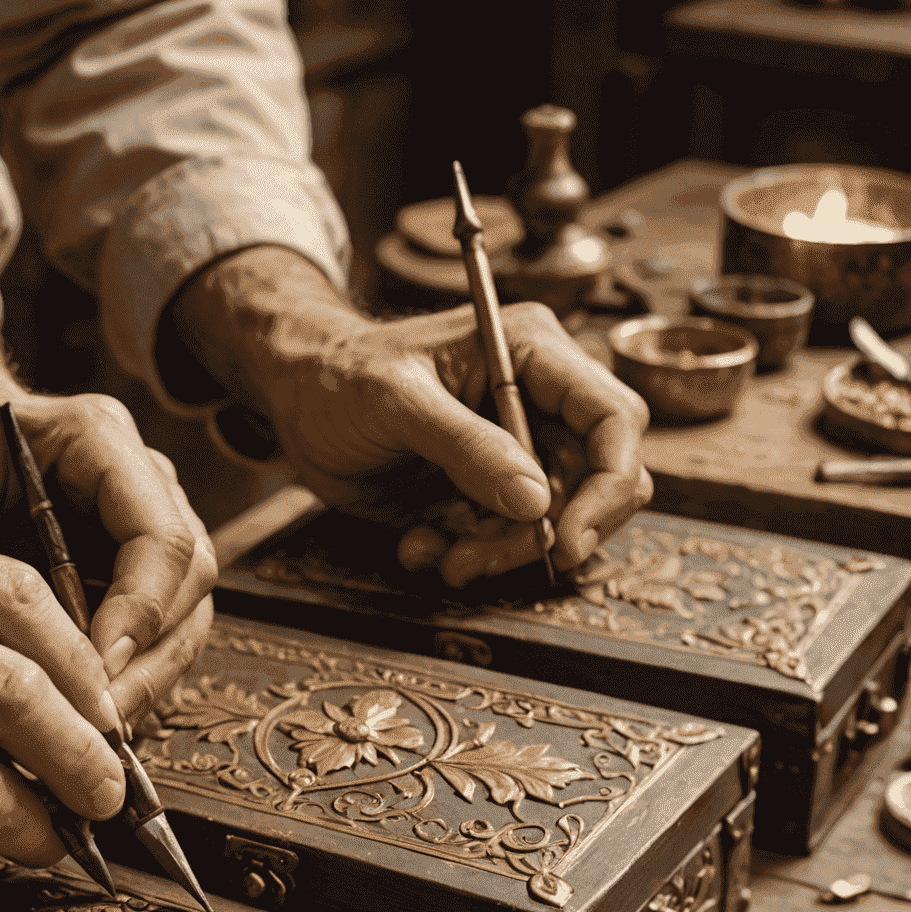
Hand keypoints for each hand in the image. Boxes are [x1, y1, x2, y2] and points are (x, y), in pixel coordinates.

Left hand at [0, 273, 215, 722]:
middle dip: (150, 660)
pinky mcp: (144, 564)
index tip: (95, 673)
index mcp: (104, 438)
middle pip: (190, 582)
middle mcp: (147, 479)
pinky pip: (163, 628)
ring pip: (188, 612)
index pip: (162, 536)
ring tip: (97, 730)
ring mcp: (155, 521)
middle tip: (99, 722)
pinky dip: (137, 676)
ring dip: (150, 677)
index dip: (140, 613)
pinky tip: (95, 715)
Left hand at [172, 248, 651, 586]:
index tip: (567, 539)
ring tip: (442, 556)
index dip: (608, 485)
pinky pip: (503, 542)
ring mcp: (514, 452)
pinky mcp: (483, 493)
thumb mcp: (399, 404)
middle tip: (481, 559)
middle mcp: (537, 402)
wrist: (295, 402)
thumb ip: (468, 448)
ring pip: (550, 524)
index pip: (615, 419)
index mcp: (532, 352)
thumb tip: (536, 501)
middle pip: (594, 484)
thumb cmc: (341, 377)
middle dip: (544, 534)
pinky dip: (467, 557)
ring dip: (498, 554)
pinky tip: (419, 545)